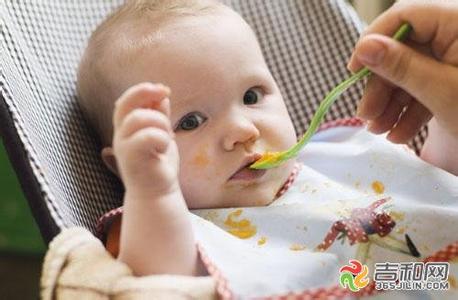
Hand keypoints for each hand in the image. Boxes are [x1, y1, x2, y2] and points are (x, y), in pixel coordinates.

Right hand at [112, 82, 179, 197]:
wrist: (157, 193)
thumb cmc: (159, 163)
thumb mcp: (162, 134)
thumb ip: (160, 116)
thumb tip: (163, 96)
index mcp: (126, 128)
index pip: (126, 101)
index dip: (143, 90)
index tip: (164, 89)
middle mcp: (121, 135)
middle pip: (125, 104)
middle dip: (146, 93)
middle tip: (165, 93)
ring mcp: (124, 147)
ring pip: (139, 118)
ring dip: (160, 122)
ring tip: (168, 136)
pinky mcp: (131, 159)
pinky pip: (147, 136)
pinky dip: (162, 137)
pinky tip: (165, 147)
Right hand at [347, 0, 457, 142]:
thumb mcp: (442, 92)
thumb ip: (401, 66)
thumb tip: (363, 47)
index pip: (403, 16)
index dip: (372, 42)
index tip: (353, 72)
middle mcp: (456, 33)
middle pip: (402, 49)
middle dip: (381, 86)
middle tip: (366, 117)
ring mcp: (456, 56)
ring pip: (411, 71)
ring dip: (391, 103)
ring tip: (381, 131)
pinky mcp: (456, 76)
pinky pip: (426, 85)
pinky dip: (410, 109)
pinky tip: (399, 132)